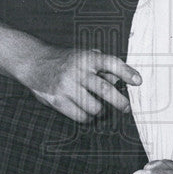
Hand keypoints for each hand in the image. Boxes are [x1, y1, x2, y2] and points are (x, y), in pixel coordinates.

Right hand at [18, 46, 140, 122]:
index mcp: (87, 57)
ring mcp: (66, 86)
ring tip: (99, 108)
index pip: (111, 63)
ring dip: (100, 111)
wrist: (34, 62)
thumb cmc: (65, 60)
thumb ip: (102, 67)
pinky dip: (87, 117)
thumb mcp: (84, 56)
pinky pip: (80, 116)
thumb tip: (119, 81)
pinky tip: (86, 112)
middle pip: (105, 89)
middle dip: (120, 102)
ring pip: (94, 107)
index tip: (138, 81)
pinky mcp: (57, 100)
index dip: (126, 72)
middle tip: (126, 107)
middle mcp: (77, 70)